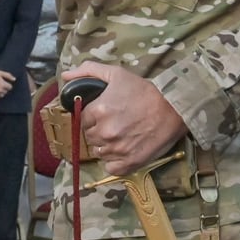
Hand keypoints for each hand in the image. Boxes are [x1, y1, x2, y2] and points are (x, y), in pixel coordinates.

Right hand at [0, 69, 13, 98]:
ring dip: (0, 92)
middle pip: (6, 91)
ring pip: (1, 95)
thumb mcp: (0, 72)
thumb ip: (8, 76)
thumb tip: (14, 79)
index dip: (8, 85)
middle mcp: (0, 90)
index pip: (10, 87)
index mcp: (3, 84)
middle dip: (4, 89)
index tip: (4, 83)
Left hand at [62, 61, 187, 175]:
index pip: (82, 120)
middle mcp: (104, 132)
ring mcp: (117, 149)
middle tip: (115, 123)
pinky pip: (111, 167)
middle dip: (98, 131)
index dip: (92, 117)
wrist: (175, 108)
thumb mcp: (116, 73)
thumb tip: (65, 76)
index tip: (104, 114)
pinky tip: (124, 150)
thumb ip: (88, 71)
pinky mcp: (129, 162)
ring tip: (121, 135)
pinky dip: (115, 161)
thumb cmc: (144, 90)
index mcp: (98, 111)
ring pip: (99, 152)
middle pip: (90, 137)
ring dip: (106, 146)